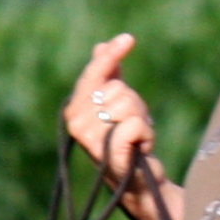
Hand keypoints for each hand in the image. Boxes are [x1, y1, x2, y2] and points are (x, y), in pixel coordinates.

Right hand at [65, 33, 156, 184]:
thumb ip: (108, 76)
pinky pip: (135, 124)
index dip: (111, 56)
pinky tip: (140, 149)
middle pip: (118, 89)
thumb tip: (100, 46)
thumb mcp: (117, 104)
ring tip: (135, 139)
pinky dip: (146, 134)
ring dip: (141, 120)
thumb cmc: (126, 141)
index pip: (93, 74)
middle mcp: (77, 124)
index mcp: (74, 110)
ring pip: (128, 104)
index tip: (128, 39)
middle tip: (132, 126)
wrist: (138, 181)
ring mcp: (91, 139)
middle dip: (133, 104)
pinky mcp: (110, 152)